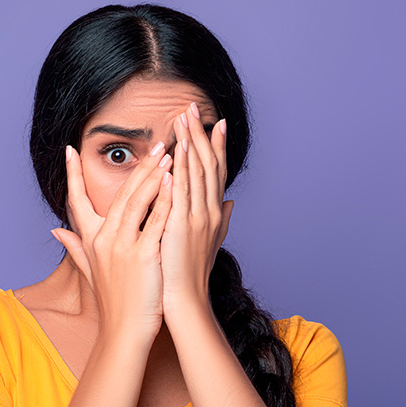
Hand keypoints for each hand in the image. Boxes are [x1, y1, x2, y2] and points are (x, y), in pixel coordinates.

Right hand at [51, 141, 173, 343]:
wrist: (124, 332)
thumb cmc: (113, 302)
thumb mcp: (89, 271)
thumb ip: (73, 247)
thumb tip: (55, 230)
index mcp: (90, 240)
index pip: (76, 200)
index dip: (72, 174)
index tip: (70, 149)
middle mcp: (103, 240)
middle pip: (119, 194)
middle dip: (139, 167)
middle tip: (156, 144)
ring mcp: (122, 247)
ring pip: (137, 202)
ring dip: (153, 176)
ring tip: (169, 154)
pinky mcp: (142, 257)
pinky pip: (156, 222)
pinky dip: (164, 201)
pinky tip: (174, 182)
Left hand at [160, 103, 234, 320]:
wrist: (185, 299)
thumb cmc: (191, 272)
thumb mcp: (210, 240)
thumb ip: (220, 219)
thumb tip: (230, 203)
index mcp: (214, 212)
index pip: (216, 171)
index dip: (216, 145)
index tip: (216, 122)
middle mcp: (210, 211)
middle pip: (208, 164)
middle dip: (200, 134)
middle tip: (193, 107)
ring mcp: (198, 218)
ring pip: (195, 172)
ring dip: (189, 143)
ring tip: (182, 118)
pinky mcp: (181, 226)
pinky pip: (181, 193)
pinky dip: (179, 172)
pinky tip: (175, 153)